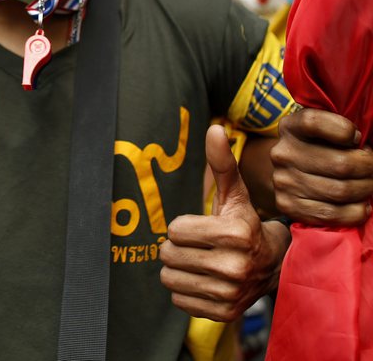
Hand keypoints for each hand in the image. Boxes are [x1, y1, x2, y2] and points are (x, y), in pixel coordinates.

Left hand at [160, 126, 289, 321]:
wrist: (274, 267)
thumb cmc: (245, 223)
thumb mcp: (235, 194)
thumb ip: (222, 163)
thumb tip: (214, 128)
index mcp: (235, 233)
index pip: (174, 230)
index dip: (183, 227)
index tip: (203, 228)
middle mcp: (234, 266)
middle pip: (168, 254)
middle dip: (178, 247)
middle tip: (200, 246)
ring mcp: (229, 293)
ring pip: (169, 279)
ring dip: (179, 269)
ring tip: (201, 263)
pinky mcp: (223, 313)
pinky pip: (178, 300)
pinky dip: (186, 291)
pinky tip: (206, 281)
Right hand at [271, 109, 372, 225]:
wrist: (292, 173)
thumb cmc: (320, 148)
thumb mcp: (325, 132)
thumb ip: (341, 132)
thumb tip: (364, 150)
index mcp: (290, 127)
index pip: (313, 122)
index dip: (343, 129)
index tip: (357, 139)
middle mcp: (282, 153)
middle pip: (341, 164)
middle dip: (369, 168)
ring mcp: (283, 180)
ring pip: (340, 191)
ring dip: (365, 189)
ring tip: (369, 185)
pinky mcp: (287, 204)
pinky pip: (330, 213)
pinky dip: (355, 213)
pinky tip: (363, 206)